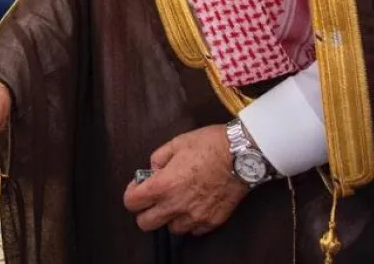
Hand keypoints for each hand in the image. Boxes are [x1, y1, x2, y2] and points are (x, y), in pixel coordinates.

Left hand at [123, 125, 247, 235]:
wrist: (242, 154)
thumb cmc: (210, 145)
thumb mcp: (177, 143)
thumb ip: (158, 158)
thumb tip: (152, 171)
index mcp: (163, 185)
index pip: (132, 203)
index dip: (131, 193)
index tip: (138, 186)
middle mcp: (176, 205)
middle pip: (145, 224)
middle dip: (144, 211)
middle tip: (153, 199)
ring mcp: (195, 216)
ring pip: (171, 229)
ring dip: (170, 217)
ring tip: (178, 201)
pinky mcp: (212, 221)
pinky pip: (194, 230)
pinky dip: (191, 221)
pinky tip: (194, 206)